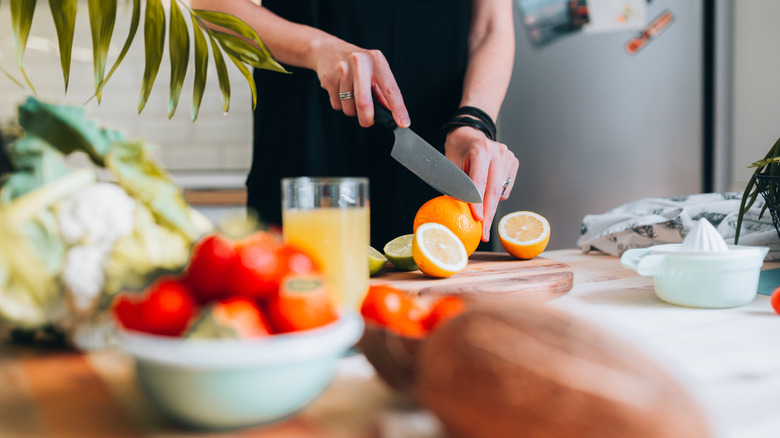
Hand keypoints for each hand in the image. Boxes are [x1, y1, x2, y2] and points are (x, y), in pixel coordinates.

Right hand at [311, 39, 409, 127]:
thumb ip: (382, 91)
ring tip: (351, 96)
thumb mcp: (373, 70)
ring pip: (349, 108)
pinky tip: (340, 91)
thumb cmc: (356, 63)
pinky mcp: (328, 78)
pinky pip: (336, 105)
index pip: (390, 89)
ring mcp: (342, 70)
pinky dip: (340, 104)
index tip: (403, 123)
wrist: (327, 49)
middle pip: (364, 103)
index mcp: (376, 61)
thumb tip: (390, 112)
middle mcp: (360, 63)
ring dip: (352, 110)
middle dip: (367, 119)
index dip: (398, 108)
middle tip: (368, 121)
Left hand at [444, 126, 518, 241]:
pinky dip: (495, 197)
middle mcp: (498, 152)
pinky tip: (486, 194)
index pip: (480, 181)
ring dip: (490, 208)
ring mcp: (508, 157)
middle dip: (488, 215)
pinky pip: (505, 189)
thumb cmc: (457, 151)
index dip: (477, 202)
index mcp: (481, 149)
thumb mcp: (450, 164)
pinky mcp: (514, 163)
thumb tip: (456, 211)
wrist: (470, 133)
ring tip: (481, 217)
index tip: (476, 219)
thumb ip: (455, 185)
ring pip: (500, 192)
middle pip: (493, 190)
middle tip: (482, 234)